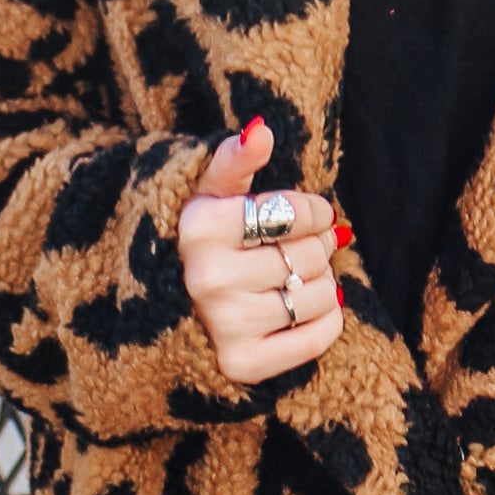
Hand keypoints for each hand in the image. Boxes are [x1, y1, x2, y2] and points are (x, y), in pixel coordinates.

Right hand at [179, 117, 346, 381]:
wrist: (168, 312)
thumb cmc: (203, 243)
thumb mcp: (209, 195)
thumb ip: (235, 160)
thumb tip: (261, 130)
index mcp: (198, 227)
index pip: (291, 212)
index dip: (313, 212)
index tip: (308, 216)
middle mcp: (207, 278)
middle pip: (309, 255)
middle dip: (318, 246)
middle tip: (302, 248)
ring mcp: (224, 325)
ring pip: (318, 294)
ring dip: (321, 283)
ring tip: (296, 278)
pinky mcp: (243, 363)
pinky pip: (320, 335)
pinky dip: (326, 319)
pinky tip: (302, 308)